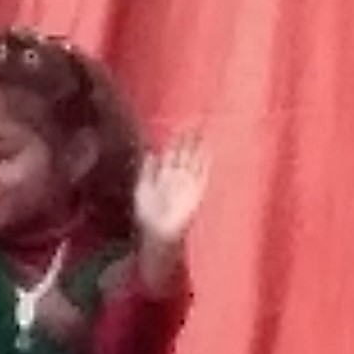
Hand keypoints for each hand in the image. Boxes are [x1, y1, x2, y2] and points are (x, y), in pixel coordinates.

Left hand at [133, 132, 210, 248]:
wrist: (159, 234)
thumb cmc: (148, 216)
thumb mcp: (143, 189)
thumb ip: (148, 170)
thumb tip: (151, 152)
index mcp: (164, 173)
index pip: (172, 151)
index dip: (176, 138)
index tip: (180, 124)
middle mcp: (178, 175)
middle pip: (186, 152)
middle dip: (191, 136)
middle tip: (197, 119)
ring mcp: (189, 182)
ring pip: (196, 159)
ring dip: (200, 145)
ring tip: (206, 129)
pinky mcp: (198, 191)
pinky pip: (204, 173)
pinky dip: (207, 162)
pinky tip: (210, 149)